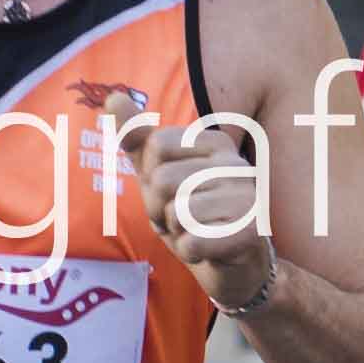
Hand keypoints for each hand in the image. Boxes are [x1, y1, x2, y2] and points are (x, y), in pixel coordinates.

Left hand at [116, 106, 277, 312]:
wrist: (236, 266)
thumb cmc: (195, 216)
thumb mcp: (159, 175)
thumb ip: (137, 138)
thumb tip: (113, 96)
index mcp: (214, 141)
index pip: (154, 147)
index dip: (151, 179)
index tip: (172, 193)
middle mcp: (236, 162)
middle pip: (161, 181)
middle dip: (161, 210)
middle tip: (183, 220)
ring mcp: (247, 196)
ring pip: (176, 212)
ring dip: (177, 233)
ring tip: (198, 233)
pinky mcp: (250, 230)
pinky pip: (192, 241)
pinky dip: (190, 253)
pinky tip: (208, 251)